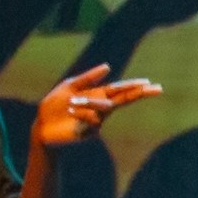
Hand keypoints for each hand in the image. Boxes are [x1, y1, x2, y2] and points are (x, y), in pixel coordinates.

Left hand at [35, 62, 167, 145]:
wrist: (42, 127)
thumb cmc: (53, 106)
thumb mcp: (69, 86)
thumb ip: (88, 78)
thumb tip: (108, 67)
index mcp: (96, 95)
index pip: (120, 89)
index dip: (134, 86)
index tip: (150, 83)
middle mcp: (100, 108)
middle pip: (124, 99)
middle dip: (139, 93)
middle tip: (156, 88)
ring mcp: (97, 120)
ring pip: (104, 107)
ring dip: (87, 103)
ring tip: (70, 104)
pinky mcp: (91, 131)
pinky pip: (92, 118)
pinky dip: (80, 112)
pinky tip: (69, 113)